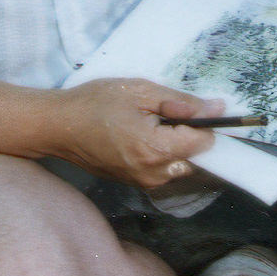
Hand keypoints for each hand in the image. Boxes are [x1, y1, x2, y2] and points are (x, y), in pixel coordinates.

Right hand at [45, 78, 223, 190]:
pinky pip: (163, 171)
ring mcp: (144, 182)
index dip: (204, 122)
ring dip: (176, 146)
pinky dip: (162, 154)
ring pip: (181, 166)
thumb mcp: (141, 91)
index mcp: (156, 149)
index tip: (188, 108)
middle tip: (165, 113)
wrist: (59, 126)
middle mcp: (154, 173)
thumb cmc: (96, 102)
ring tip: (150, 123)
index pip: (204, 143)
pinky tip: (141, 135)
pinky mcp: (135, 184)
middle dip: (190, 136)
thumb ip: (181, 102)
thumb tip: (217, 108)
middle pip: (196, 158)